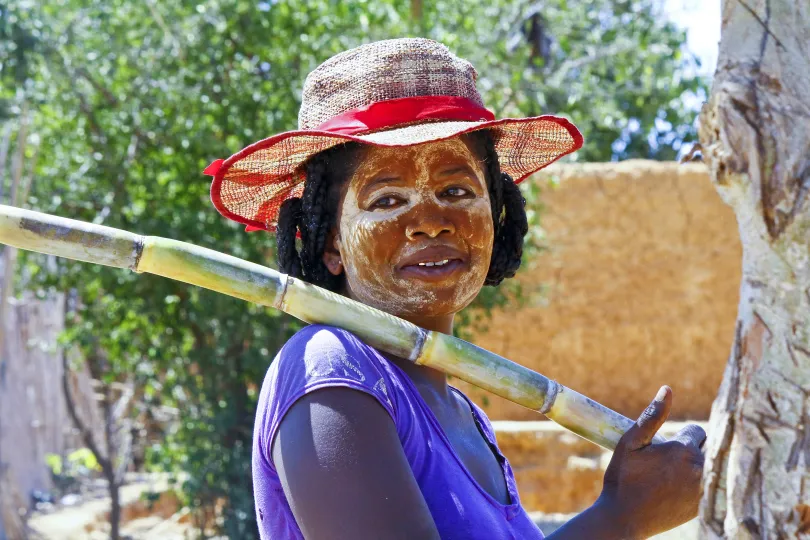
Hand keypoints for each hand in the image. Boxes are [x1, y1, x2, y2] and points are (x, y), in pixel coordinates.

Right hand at [598, 386, 705, 538]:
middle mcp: (700, 468)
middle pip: (707, 448)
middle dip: (692, 450)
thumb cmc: (624, 477)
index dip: (680, 437)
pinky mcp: (704, 506)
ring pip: (710, 467)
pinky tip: (678, 491)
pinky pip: (710, 487)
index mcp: (683, 449)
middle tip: (669, 462)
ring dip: (698, 467)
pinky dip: (699, 485)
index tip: (665, 448)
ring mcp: (704, 489)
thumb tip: (667, 389)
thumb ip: (652, 415)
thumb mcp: (631, 442)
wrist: (624, 517)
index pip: (696, 431)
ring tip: (673, 476)